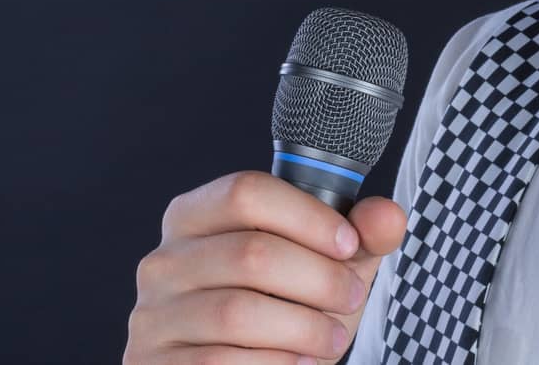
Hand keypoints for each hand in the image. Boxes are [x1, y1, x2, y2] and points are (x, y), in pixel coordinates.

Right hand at [125, 170, 406, 364]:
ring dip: (302, 328)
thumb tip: (387, 215)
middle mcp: (163, 260)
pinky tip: (298, 363)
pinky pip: (220, 361)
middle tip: (352, 298)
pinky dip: (274, 363)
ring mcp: (152, 315)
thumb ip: (361, 236)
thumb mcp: (326, 267)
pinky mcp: (153, 364)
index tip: (349, 244)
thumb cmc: (285, 310)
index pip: (246, 191)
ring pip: (237, 311)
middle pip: (250, 251)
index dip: (307, 216)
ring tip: (332, 338)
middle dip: (318, 278)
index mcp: (196, 216)